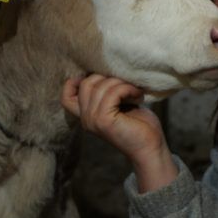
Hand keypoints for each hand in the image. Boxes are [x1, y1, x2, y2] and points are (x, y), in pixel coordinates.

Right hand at [61, 74, 178, 191]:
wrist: (151, 148)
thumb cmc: (139, 125)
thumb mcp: (118, 105)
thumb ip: (107, 93)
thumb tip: (106, 69)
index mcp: (86, 116)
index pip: (66, 96)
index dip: (78, 82)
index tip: (102, 79)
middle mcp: (86, 119)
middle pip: (86, 84)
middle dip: (109, 78)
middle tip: (127, 86)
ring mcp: (93, 120)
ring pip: (100, 86)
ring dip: (122, 83)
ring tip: (135, 92)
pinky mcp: (104, 121)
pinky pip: (113, 92)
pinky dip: (127, 89)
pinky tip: (137, 96)